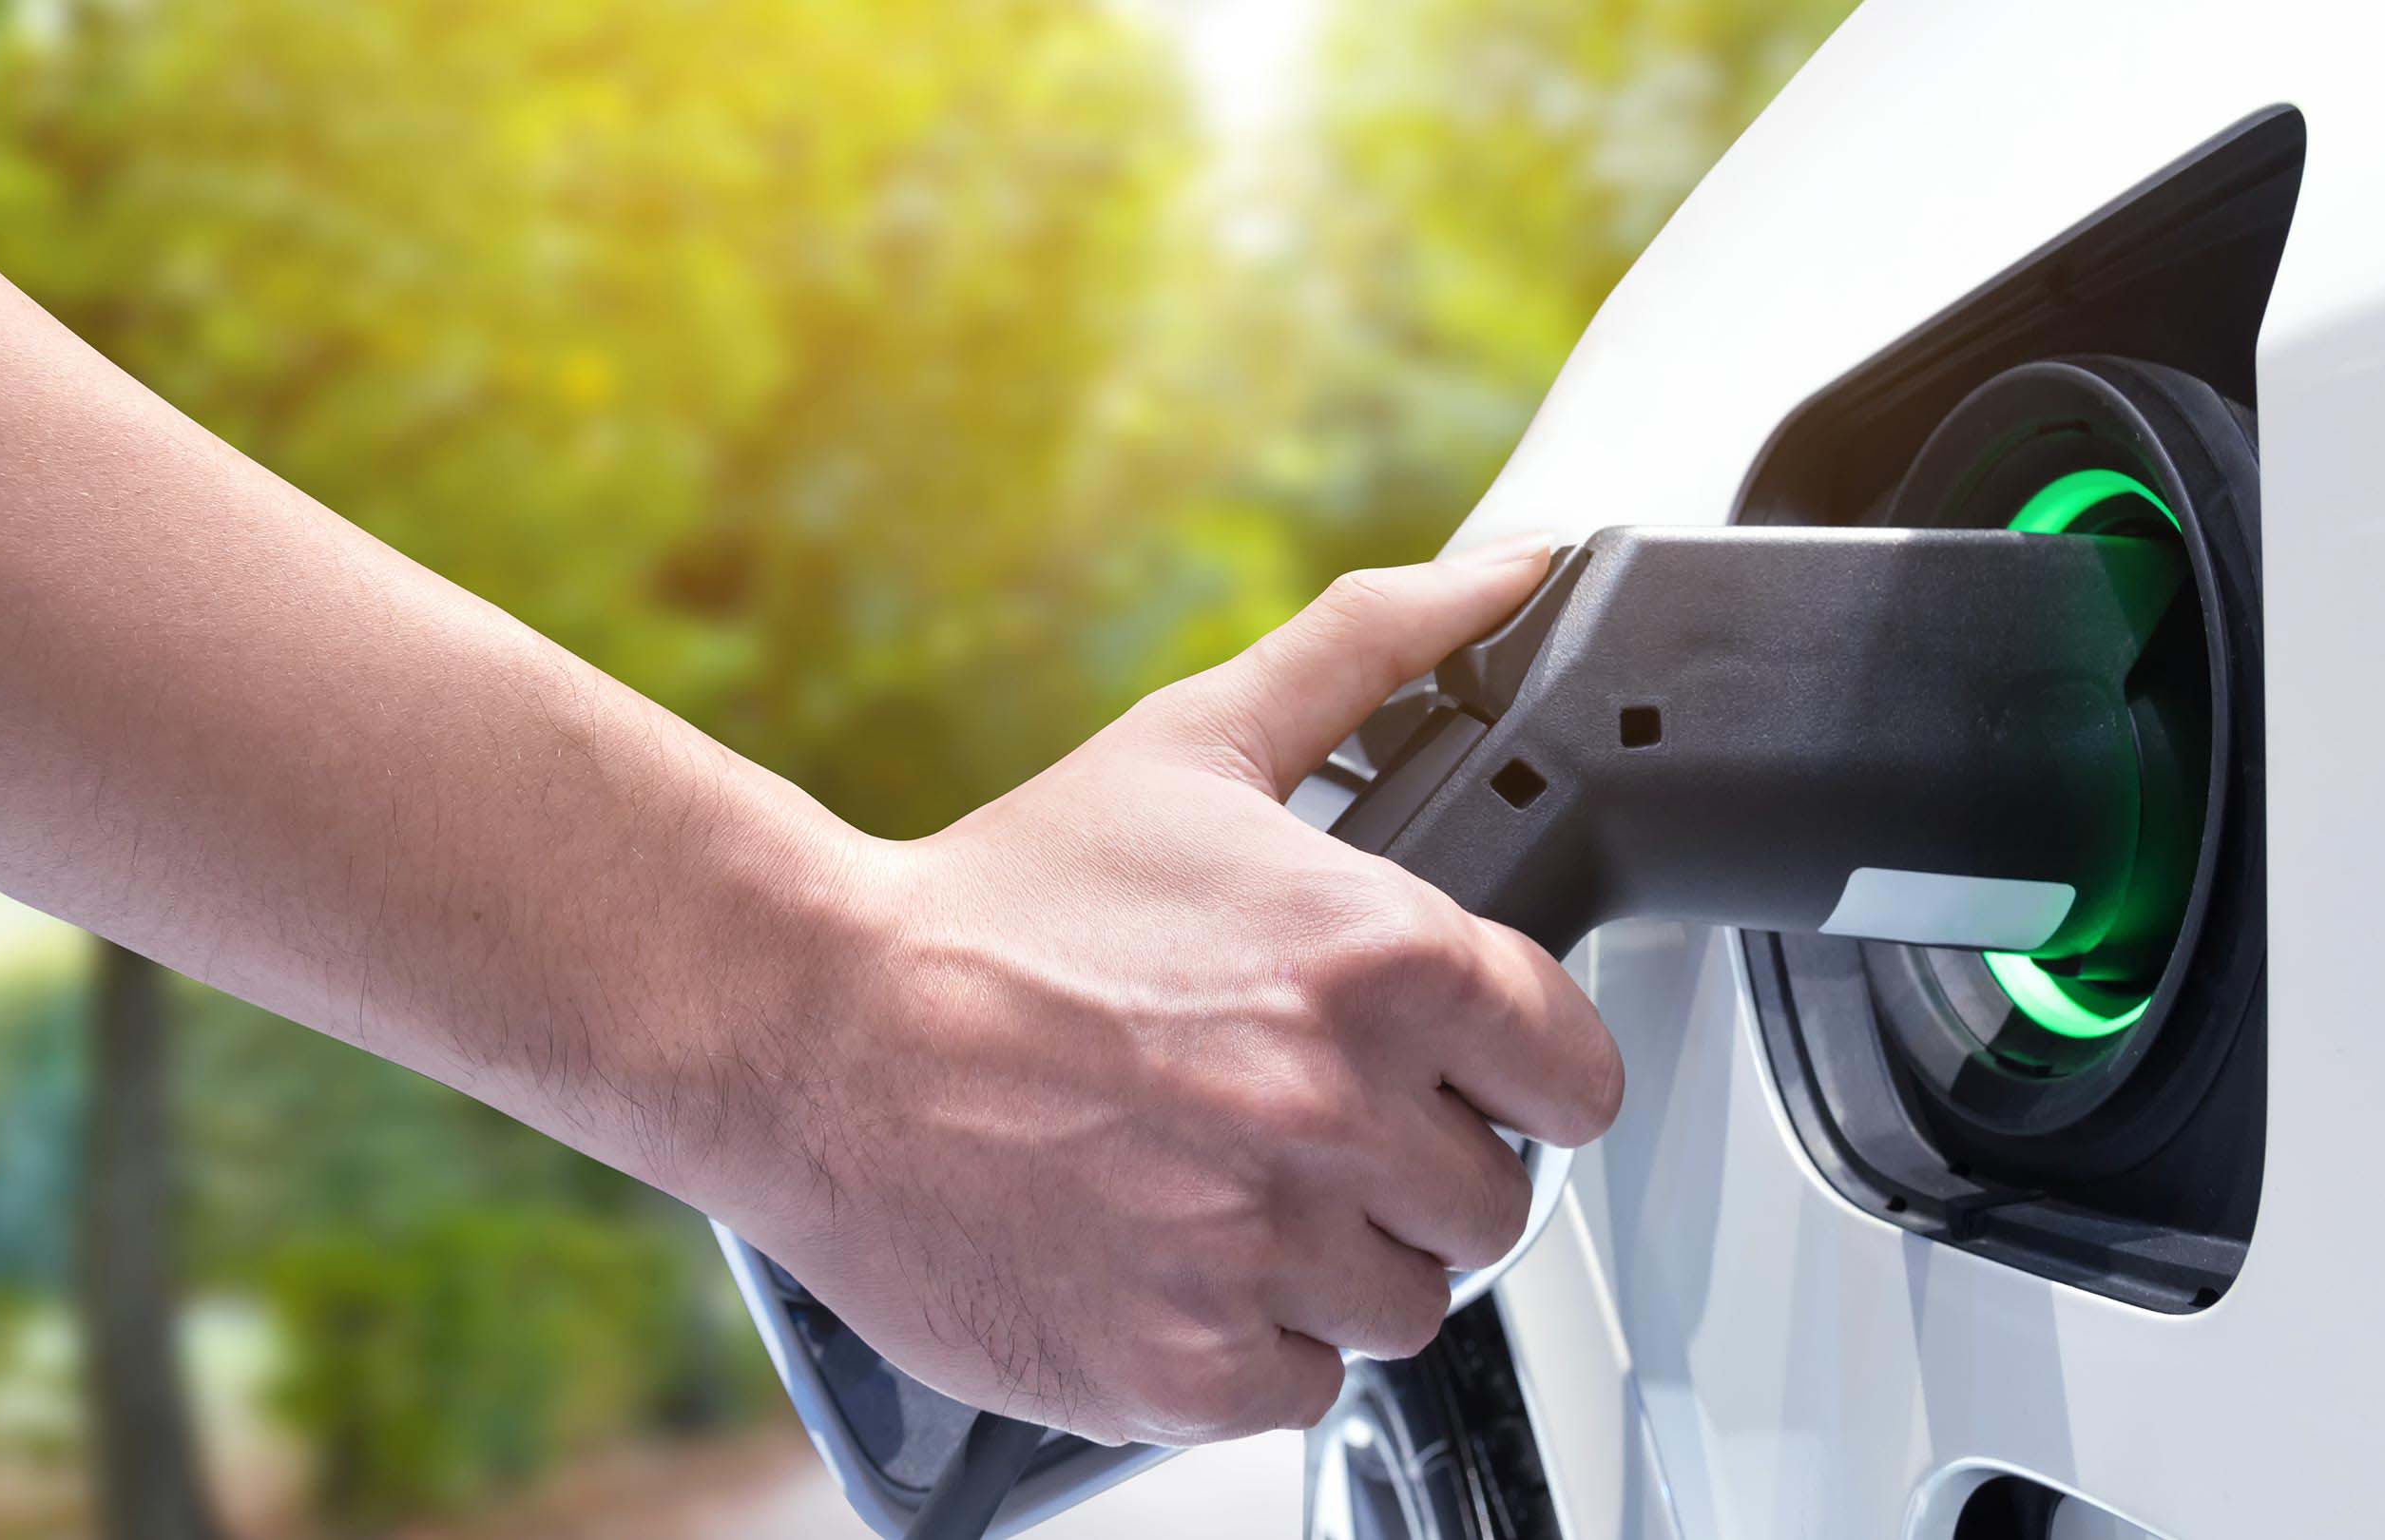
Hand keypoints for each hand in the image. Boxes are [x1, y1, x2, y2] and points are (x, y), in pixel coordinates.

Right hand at [693, 541, 1622, 1445]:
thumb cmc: (995, 900)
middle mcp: (1340, 1112)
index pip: (1576, 1076)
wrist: (809, 1031)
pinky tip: (1170, 1257)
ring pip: (1405, 1306)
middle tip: (1299, 1121)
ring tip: (1224, 1186)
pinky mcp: (1183, 1364)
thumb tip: (1515, 569)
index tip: (1454, 1071)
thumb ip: (1374, 650)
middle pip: (1490, 1202)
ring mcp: (1264, 1252)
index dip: (1516, 1073)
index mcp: (1379, 961)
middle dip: (1412, 1166)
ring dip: (1334, 1258)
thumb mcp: (1195, 744)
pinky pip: (1302, 1385)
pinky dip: (1248, 1339)